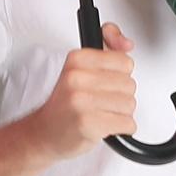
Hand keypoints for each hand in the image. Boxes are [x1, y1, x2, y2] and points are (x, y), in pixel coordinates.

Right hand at [32, 22, 136, 161]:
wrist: (46, 131)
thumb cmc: (66, 102)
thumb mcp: (82, 66)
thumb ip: (108, 47)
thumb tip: (126, 43)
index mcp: (77, 59)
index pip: (124, 62)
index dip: (120, 76)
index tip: (106, 82)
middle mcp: (77, 78)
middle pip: (129, 84)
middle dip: (121, 96)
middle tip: (102, 102)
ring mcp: (81, 101)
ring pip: (129, 104)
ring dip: (121, 113)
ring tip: (102, 113)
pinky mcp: (88, 123)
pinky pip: (126, 124)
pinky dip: (122, 128)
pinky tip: (106, 125)